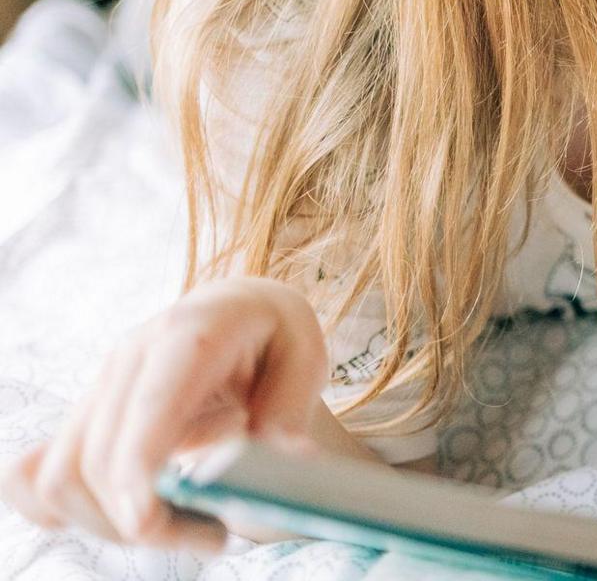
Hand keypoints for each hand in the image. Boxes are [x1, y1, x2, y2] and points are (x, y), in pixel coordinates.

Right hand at [1, 277, 327, 551]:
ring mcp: (99, 386)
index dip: (136, 468)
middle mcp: (130, 358)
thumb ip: (290, 406)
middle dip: (146, 519)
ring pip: (63, 476)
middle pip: (100, 459)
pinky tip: (129, 513)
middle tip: (216, 537)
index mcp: (190, 334)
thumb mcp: (305, 354)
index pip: (150, 405)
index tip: (145, 523)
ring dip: (112, 522)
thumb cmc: (274, 334)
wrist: (236, 310)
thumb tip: (283, 455)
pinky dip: (70, 508)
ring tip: (183, 527)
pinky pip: (40, 473)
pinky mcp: (85, 413)